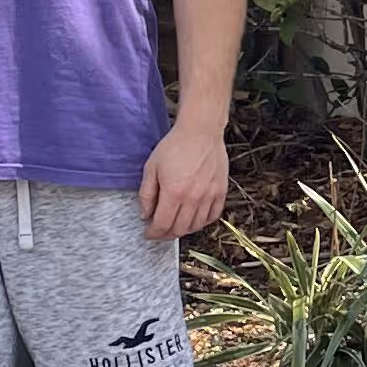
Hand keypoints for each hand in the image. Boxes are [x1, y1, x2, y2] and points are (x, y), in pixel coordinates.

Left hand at [139, 119, 230, 242]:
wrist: (200, 132)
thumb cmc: (175, 146)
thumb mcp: (151, 168)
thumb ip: (146, 194)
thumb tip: (145, 214)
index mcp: (173, 192)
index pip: (162, 224)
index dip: (154, 233)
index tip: (149, 233)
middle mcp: (193, 198)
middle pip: (179, 229)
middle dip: (166, 234)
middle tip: (160, 232)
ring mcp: (209, 196)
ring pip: (196, 226)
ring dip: (184, 230)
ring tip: (176, 226)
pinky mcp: (220, 191)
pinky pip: (213, 216)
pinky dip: (202, 222)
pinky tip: (194, 219)